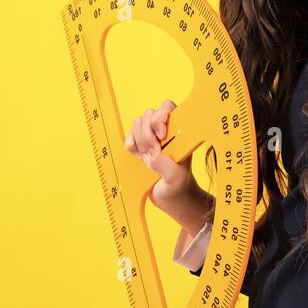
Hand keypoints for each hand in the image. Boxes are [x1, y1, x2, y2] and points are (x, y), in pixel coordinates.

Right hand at [123, 98, 206, 223]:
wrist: (171, 199)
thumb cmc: (179, 187)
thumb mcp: (176, 179)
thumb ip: (166, 166)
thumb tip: (153, 155)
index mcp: (179, 132)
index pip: (168, 108)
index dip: (160, 118)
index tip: (161, 137)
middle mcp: (166, 131)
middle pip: (148, 114)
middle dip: (147, 134)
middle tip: (153, 153)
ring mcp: (151, 138)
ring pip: (137, 124)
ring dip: (139, 141)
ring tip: (147, 157)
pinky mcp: (140, 146)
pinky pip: (128, 136)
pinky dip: (130, 145)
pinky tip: (138, 157)